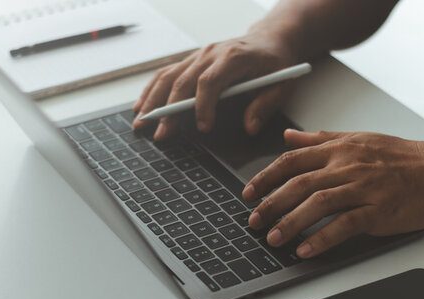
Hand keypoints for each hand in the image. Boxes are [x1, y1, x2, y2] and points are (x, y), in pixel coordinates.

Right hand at [131, 33, 297, 140]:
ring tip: (141, 122)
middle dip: (169, 111)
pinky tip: (141, 105)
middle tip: (160, 134)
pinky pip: (166, 73)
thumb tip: (250, 127)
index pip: (210, 81)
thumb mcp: (282, 84)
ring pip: (168, 77)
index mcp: (234, 57)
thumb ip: (265, 106)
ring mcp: (198, 56)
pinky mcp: (191, 61)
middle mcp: (211, 54)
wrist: (270, 39)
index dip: (203, 105)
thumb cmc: (276, 62)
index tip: (203, 128)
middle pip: (182, 81)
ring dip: (152, 100)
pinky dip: (151, 90)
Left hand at [242, 129, 423, 257]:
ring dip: (291, 223)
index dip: (265, 177)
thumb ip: (319, 139)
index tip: (247, 193)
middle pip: (298, 184)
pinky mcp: (379, 209)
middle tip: (252, 220)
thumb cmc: (400, 157)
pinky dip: (323, 238)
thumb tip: (288, 135)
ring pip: (318, 204)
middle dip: (270, 203)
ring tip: (273, 239)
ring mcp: (363, 187)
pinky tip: (305, 250)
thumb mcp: (356, 138)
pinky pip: (345, 225)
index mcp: (338, 149)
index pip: (291, 161)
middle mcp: (347, 166)